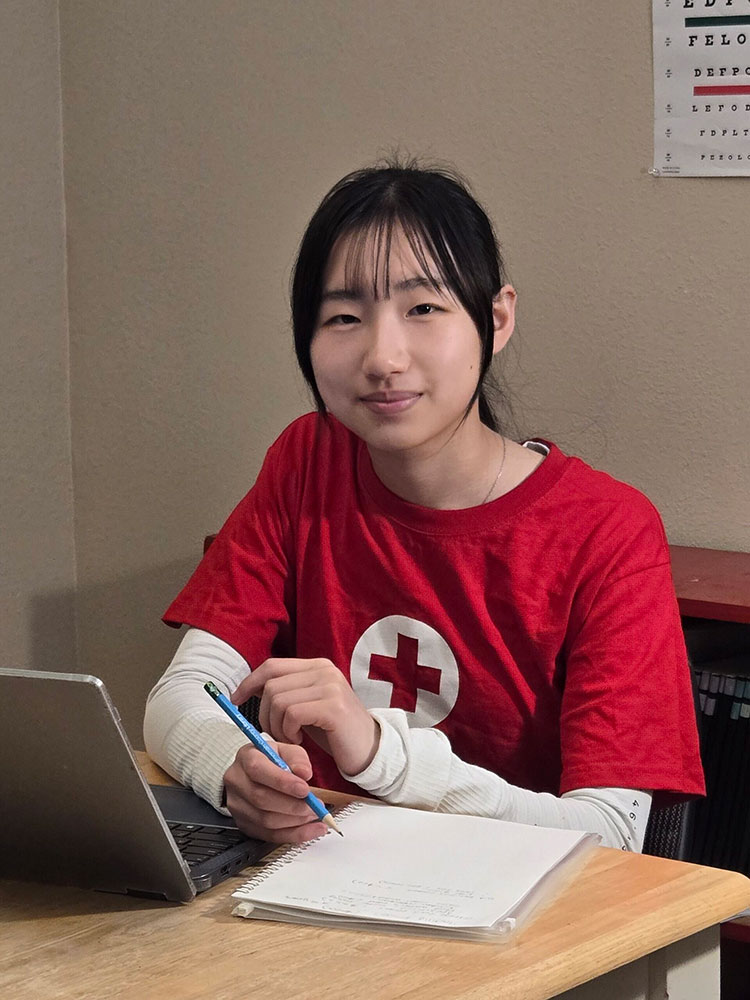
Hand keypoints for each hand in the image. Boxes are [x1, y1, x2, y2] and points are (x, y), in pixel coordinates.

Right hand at [223, 739, 326, 843]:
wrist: (255, 773)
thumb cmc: (272, 760)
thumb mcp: (287, 749)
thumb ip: (297, 758)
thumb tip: (304, 773)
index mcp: (246, 757)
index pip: (258, 770)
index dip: (282, 782)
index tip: (304, 789)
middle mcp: (236, 782)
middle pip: (261, 799)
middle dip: (293, 805)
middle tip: (315, 805)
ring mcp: (237, 806)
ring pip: (266, 821)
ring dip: (296, 821)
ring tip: (314, 814)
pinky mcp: (245, 825)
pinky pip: (270, 836)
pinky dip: (295, 834)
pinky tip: (311, 829)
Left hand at [231, 657, 379, 775]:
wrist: (369, 750)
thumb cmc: (334, 731)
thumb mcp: (307, 706)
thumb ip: (287, 692)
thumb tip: (250, 689)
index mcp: (317, 666)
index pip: (272, 666)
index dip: (249, 682)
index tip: (235, 700)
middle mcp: (324, 670)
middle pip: (271, 686)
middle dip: (264, 715)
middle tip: (277, 734)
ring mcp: (330, 686)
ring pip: (278, 701)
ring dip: (277, 727)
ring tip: (291, 739)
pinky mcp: (332, 706)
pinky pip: (292, 715)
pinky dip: (288, 732)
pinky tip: (300, 741)